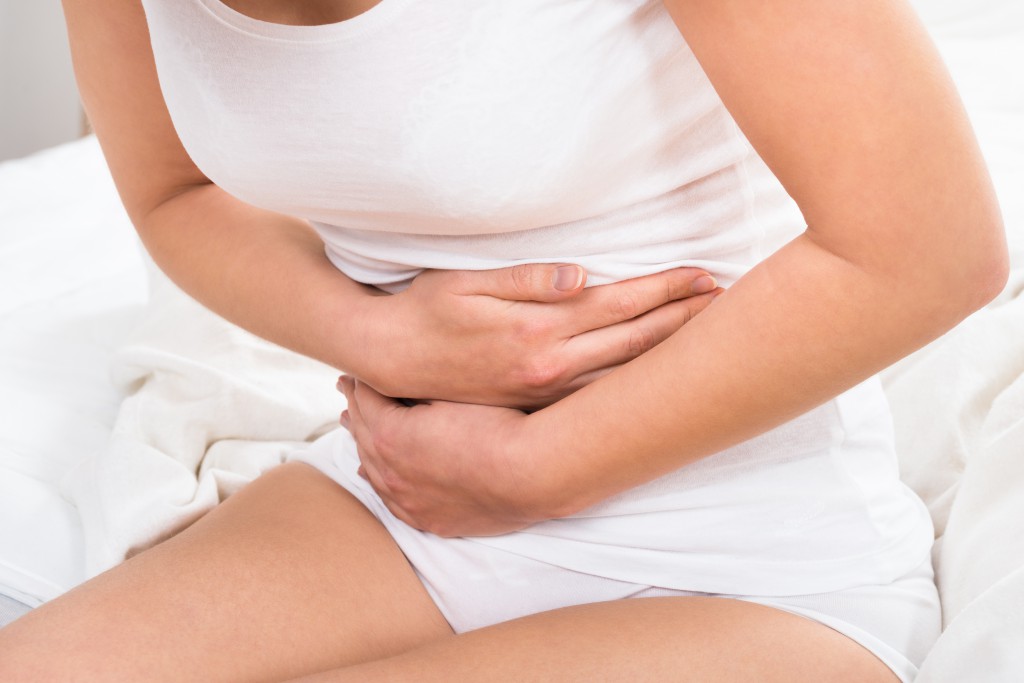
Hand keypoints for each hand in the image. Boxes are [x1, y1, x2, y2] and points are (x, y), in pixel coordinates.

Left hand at [337, 376, 550, 536]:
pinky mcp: (432, 521)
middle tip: (349, 391)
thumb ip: (420, 388)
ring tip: (354, 426)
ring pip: (373, 469)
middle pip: (363, 435)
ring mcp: (409, 502)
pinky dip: (379, 482)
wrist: (532, 473)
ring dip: (363, 445)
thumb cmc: (500, 426)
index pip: (364, 401)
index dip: (359, 383)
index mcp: (390, 435)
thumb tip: (401, 377)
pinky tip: (371, 474)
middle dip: (355, 409)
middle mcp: (390, 473)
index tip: (356, 372)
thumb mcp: (453, 394)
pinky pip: (392, 502)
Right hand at [358, 264, 720, 409]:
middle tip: (725, 302)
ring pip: (622, 372)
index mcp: (536, 330)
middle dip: (682, 319)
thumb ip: (525, 280)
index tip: (703, 275)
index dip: (663, 289)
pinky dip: (635, 377)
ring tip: (706, 333)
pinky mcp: (537, 401)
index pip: (617, 305)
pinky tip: (655, 368)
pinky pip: (599, 392)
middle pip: (632, 342)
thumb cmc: (427, 310)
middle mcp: (548, 366)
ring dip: (667, 350)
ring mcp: (545, 390)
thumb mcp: (465, 284)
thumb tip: (581, 275)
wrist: (391, 360)